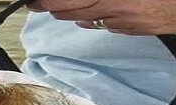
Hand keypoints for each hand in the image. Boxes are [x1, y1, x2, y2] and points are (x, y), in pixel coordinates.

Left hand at [29, 0, 175, 34]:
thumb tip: (81, 3)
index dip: (47, 0)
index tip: (34, 0)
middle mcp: (121, 7)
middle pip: (72, 10)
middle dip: (53, 6)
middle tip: (38, 2)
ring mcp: (130, 21)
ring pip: (89, 18)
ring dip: (75, 11)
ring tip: (62, 5)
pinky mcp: (140, 30)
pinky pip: (110, 25)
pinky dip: (100, 17)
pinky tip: (100, 10)